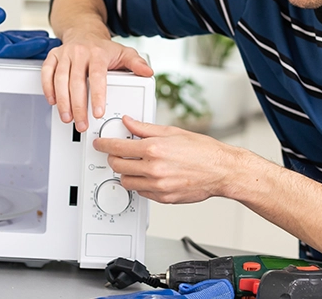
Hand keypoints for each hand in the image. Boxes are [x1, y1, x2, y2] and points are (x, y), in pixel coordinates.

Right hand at [41, 30, 152, 131]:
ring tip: (67, 118)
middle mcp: (80, 52)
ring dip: (63, 101)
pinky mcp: (53, 56)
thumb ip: (136, 64)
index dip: (97, 95)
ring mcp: (65, 54)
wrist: (84, 32)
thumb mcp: (124, 53)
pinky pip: (46, 72)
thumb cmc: (104, 48)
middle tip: (82, 123)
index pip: (97, 76)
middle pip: (76, 82)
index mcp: (98, 53)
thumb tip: (148, 72)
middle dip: (78, 106)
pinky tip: (53, 101)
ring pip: (60, 79)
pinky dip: (48, 88)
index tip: (98, 112)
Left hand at [92, 116, 249, 203]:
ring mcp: (158, 186)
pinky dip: (140, 185)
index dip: (104, 145)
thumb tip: (129, 122)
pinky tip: (148, 176)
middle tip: (116, 154)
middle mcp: (154, 169)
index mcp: (154, 149)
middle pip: (117, 166)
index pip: (117, 147)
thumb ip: (145, 128)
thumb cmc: (203, 151)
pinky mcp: (163, 198)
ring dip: (126, 173)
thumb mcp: (172, 132)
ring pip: (126, 182)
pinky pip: (141, 193)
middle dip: (113, 159)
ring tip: (135, 165)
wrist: (222, 171)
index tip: (100, 143)